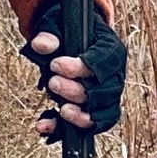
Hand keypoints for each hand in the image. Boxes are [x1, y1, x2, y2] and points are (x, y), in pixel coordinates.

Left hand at [21, 0, 126, 141]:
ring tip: (60, 111)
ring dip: (81, 116)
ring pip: (103, 113)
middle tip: (52, 83)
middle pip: (105, 90)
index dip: (81, 66)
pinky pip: (87, 127)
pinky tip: (44, 126)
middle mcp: (115, 76)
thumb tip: (41, 45)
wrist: (75, 45)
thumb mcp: (58, 28)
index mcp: (111, 50)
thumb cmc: (69, 35)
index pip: (105, 60)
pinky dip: (64, 130)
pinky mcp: (95, 112)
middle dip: (78, 91)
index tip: (55, 65)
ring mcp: (107, 97)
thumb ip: (50, 35)